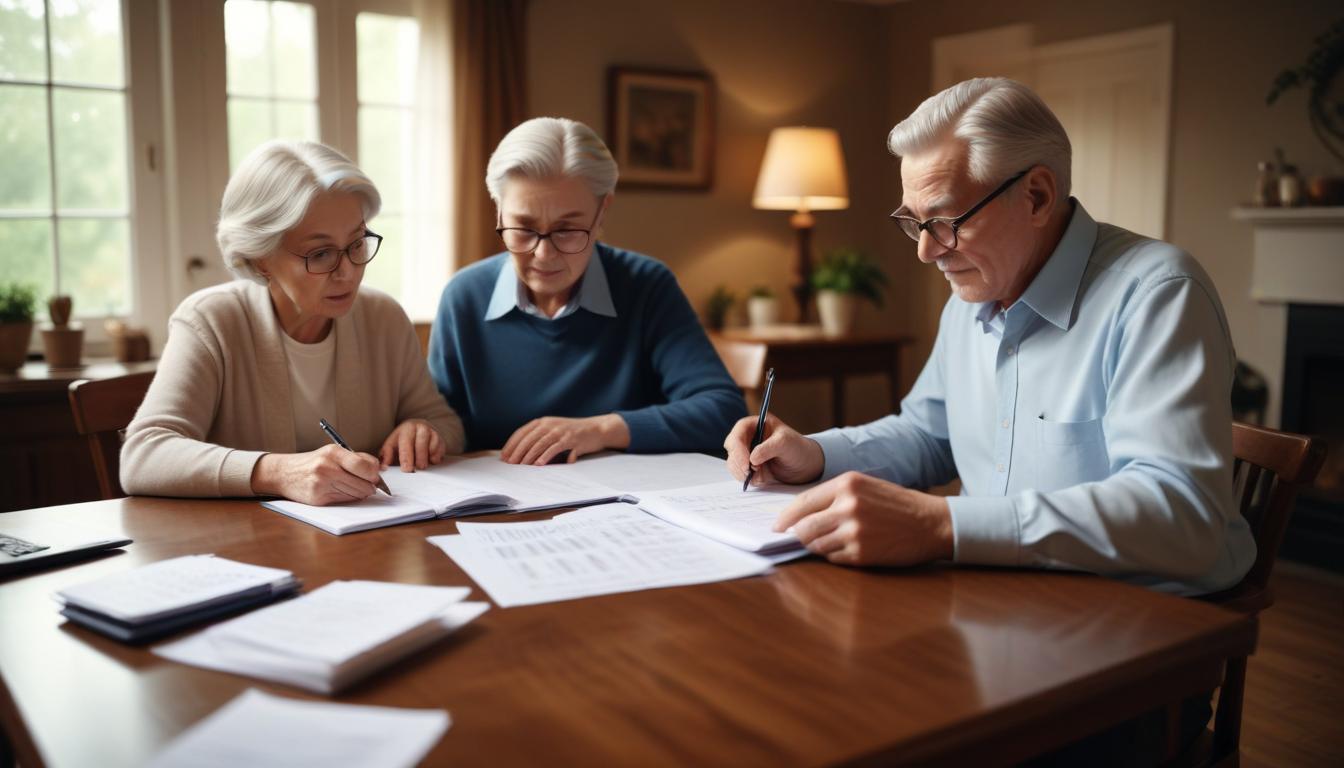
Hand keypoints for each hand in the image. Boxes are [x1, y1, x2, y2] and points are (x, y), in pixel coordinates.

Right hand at [250, 445, 381, 505]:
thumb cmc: (313, 462)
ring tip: (353, 487)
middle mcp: (327, 467)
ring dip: (359, 493)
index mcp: (333, 452)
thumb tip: (380, 469)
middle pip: (362, 484)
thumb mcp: (332, 452)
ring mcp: (322, 484)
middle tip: (370, 486)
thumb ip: (357, 458)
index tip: (376, 476)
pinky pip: (344, 500)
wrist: (284, 473)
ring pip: (355, 494)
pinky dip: (348, 498)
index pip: (364, 466)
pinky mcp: (319, 498)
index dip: (374, 474)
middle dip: (370, 487)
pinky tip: (341, 491)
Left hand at [379, 418, 445, 471]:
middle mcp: (420, 427)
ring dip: (427, 458)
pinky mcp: (441, 439)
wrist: (421, 430)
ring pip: (432, 446)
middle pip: (421, 443)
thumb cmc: (404, 440)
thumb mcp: (392, 444)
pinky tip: (430, 460)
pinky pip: (440, 449)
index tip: (406, 469)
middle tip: (416, 469)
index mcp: (406, 428)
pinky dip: (435, 457)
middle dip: (418, 458)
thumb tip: (383, 466)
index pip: (406, 442)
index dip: (406, 457)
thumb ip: (386, 455)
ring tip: (422, 466)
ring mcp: (432, 432)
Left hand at [501, 414, 629, 464]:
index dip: (512, 444)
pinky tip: (539, 464)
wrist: (596, 429)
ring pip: (540, 444)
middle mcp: (549, 424)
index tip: (504, 456)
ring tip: (521, 466)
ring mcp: (560, 431)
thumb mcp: (554, 430)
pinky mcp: (570, 439)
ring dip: (529, 456)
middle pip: (528, 438)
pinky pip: (555, 448)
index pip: (522, 432)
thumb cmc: (573, 433)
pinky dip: (546, 456)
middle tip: (510, 464)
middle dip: (517, 452)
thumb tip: (521, 453)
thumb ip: (540, 438)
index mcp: (543, 422)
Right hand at [724, 413, 824, 485]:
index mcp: (754, 424)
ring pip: (733, 463)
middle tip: (752, 473)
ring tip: (762, 476)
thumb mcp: (786, 443)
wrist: (804, 464)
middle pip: (732, 450)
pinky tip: (762, 478)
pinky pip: (739, 473)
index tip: (747, 465)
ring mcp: (745, 452)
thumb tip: (752, 458)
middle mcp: (747, 437)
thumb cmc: (797, 447)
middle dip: (740, 464)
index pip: (738, 435)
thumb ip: (769, 448)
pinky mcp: (747, 466)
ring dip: (744, 473)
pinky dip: (748, 479)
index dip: (738, 450)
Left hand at [772, 471, 953, 565]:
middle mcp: (848, 506)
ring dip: (816, 546)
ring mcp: (854, 531)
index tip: (776, 526)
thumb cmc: (895, 504)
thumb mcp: (864, 486)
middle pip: (804, 527)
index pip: (803, 502)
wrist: (930, 523)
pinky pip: (833, 558)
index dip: (785, 517)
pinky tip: (847, 548)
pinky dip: (834, 556)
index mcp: (847, 484)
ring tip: (830, 541)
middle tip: (798, 539)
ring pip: (815, 545)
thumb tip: (799, 514)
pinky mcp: (862, 553)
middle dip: (798, 535)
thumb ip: (833, 496)